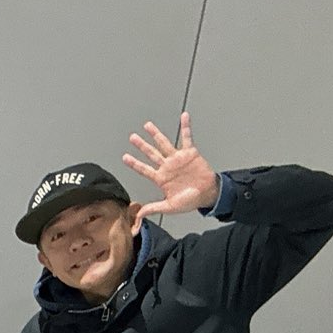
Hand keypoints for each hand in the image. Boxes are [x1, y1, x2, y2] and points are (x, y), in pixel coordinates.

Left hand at [122, 112, 218, 232]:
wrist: (207, 194)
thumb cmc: (190, 201)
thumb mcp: (170, 207)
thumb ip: (154, 208)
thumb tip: (139, 215)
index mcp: (161, 178)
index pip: (144, 169)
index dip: (134, 164)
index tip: (124, 157)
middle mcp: (167, 166)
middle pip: (151, 153)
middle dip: (141, 145)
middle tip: (132, 137)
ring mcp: (178, 159)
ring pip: (165, 143)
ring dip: (156, 134)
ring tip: (148, 125)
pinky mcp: (190, 153)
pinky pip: (187, 137)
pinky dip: (186, 126)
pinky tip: (184, 116)